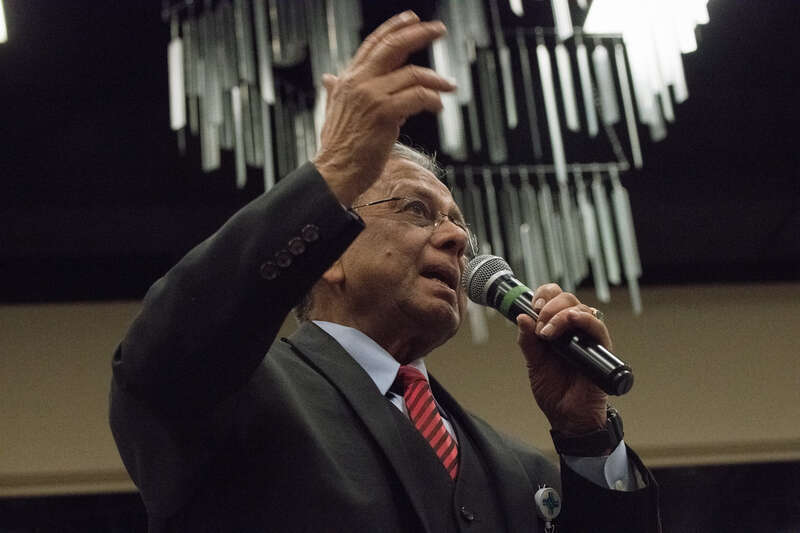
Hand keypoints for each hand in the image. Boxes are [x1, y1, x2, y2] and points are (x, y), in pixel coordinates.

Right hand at [313, 10, 455, 205]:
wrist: (334, 172)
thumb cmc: (338, 147)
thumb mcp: (333, 111)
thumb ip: (335, 91)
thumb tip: (328, 77)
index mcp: (348, 79)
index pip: (373, 43)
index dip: (394, 28)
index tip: (412, 19)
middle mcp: (359, 82)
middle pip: (394, 47)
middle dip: (420, 34)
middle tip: (439, 29)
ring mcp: (372, 96)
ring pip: (412, 74)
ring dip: (436, 78)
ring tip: (449, 85)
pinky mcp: (385, 114)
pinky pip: (418, 97)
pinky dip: (433, 99)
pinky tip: (438, 106)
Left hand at [516, 284, 609, 434]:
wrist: (568, 417)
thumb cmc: (555, 391)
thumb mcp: (533, 363)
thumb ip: (527, 341)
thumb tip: (522, 317)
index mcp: (558, 330)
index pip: (555, 298)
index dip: (544, 295)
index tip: (533, 305)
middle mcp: (575, 330)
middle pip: (568, 298)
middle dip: (549, 305)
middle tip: (539, 324)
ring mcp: (588, 339)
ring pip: (581, 308)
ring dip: (560, 314)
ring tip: (548, 332)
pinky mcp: (600, 350)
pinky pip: (598, 327)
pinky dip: (584, 319)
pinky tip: (571, 321)